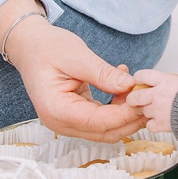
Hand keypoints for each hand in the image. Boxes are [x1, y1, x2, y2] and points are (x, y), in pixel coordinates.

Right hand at [0, 0, 142, 139]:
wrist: (29, 45)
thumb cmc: (45, 48)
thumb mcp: (77, 56)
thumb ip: (102, 74)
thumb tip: (128, 86)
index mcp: (56, 110)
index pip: (99, 122)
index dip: (125, 113)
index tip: (144, 98)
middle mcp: (60, 123)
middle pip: (104, 132)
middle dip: (129, 117)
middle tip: (148, 96)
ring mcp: (67, 122)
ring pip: (105, 129)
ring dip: (125, 113)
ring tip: (137, 88)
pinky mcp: (74, 116)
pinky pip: (100, 119)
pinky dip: (116, 108)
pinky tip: (123, 87)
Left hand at [124, 67, 177, 131]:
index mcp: (164, 81)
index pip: (142, 75)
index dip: (139, 78)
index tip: (139, 81)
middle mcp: (157, 95)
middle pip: (135, 96)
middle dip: (133, 98)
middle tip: (135, 99)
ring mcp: (157, 110)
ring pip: (142, 111)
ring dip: (146, 112)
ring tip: (153, 112)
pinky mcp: (160, 124)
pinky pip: (149, 125)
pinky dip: (152, 125)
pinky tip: (158, 123)